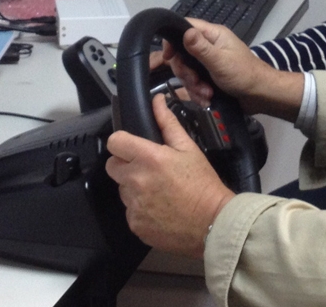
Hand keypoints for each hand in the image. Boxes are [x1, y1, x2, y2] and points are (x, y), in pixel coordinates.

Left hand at [105, 92, 234, 258]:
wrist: (213, 223)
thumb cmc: (203, 184)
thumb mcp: (189, 149)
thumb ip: (168, 124)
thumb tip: (157, 101)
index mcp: (148, 158)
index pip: (115, 142)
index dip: (122, 142)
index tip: (132, 147)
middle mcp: (135, 181)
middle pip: (113, 166)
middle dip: (126, 165)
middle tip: (148, 169)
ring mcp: (133, 205)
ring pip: (122, 190)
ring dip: (134, 188)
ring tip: (159, 191)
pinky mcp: (135, 224)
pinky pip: (130, 211)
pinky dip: (141, 209)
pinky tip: (160, 208)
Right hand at [161, 19, 303, 120]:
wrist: (260, 96)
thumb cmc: (244, 74)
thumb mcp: (220, 61)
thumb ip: (200, 48)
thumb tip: (184, 31)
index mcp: (213, 35)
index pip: (184, 27)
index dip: (172, 41)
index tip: (168, 57)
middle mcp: (208, 46)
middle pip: (181, 54)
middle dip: (186, 73)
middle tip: (196, 82)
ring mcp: (208, 62)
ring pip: (187, 72)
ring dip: (194, 86)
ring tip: (207, 95)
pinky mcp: (208, 77)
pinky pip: (194, 83)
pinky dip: (198, 93)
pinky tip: (207, 99)